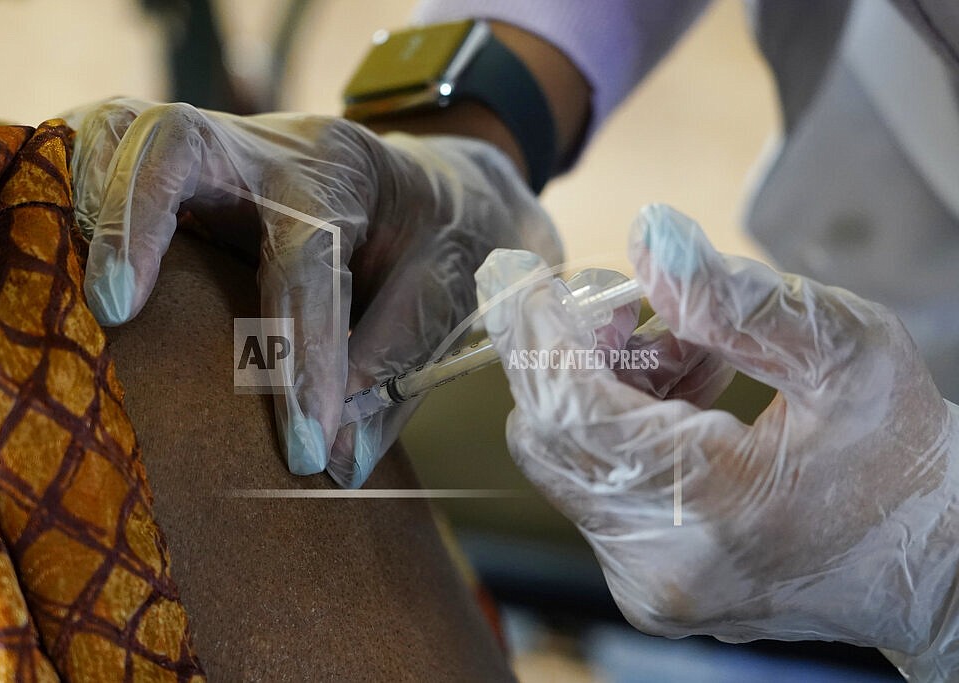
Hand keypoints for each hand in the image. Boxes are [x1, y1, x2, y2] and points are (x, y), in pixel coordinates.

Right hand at [65, 98, 560, 486]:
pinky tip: (66, 261)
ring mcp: (219, 152)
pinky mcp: (187, 174)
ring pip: (123, 138)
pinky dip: (78, 201)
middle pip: (175, 144)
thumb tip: (337, 461)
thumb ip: (394, 368)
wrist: (439, 185)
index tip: (309, 450)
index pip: (306, 257)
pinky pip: (110, 161)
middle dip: (134, 223)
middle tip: (118, 311)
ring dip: (88, 206)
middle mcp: (270, 148)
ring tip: (72, 293)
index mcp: (345, 173)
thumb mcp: (448, 292)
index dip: (301, 356)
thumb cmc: (443, 238)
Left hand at [475, 204, 958, 680]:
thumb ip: (735, 295)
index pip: (571, 409)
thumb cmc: (904, 456)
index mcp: (712, 503)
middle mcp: (662, 560)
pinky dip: (619, 431)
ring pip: (565, 461)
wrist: (938, 566)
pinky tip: (684, 398)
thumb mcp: (843, 350)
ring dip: (603, 391)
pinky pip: (593, 490)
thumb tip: (647, 237)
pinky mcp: (647, 587)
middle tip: (630, 308)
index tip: (520, 277)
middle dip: (571, 357)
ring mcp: (649, 584)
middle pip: (550, 436)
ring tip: (687, 354)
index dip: (536, 334)